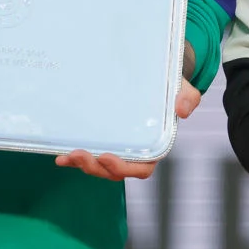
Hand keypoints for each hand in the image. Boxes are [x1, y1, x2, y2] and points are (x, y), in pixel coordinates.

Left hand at [56, 44, 202, 180]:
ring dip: (82, 164)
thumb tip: (183, 110)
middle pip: (115, 171)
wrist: (158, 77)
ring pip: (100, 167)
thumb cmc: (171, 87)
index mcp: (154, 147)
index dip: (124, 168)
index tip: (107, 158)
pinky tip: (61, 153)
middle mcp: (135, 152)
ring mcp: (119, 148)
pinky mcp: (105, 140)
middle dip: (95, 168)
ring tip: (66, 155)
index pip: (142, 168)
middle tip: (78, 154)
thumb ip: (188, 97)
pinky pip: (91, 154)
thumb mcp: (183, 88)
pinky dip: (75, 157)